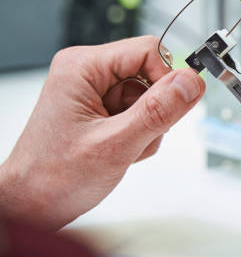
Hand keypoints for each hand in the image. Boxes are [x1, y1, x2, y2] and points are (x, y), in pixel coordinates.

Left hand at [0, 36, 204, 229]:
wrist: (33, 206)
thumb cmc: (54, 177)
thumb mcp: (115, 145)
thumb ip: (157, 111)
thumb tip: (191, 82)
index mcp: (83, 67)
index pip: (148, 51)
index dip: (166, 79)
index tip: (171, 110)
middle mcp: (88, 71)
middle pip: (151, 73)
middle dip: (154, 110)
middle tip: (134, 138)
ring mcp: (95, 89)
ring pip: (149, 95)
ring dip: (148, 126)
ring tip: (123, 148)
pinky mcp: (102, 106)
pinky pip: (140, 110)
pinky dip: (140, 132)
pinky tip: (121, 149)